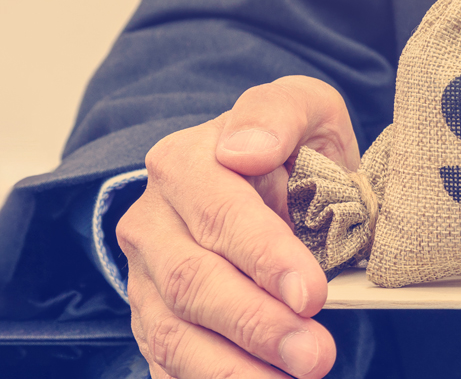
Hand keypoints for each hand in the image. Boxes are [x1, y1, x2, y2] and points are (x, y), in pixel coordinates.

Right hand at [116, 76, 359, 377]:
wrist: (258, 172)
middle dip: (257, 326)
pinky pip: (166, 363)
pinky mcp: (153, 320)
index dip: (266, 259)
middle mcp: (153, 224)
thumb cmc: (287, 145)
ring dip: (232, 369)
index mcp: (184, 165)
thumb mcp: (299, 108)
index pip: (221, 216)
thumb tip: (246, 147)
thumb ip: (276, 115)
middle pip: (194, 283)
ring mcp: (145, 278)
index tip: (312, 295)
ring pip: (172, 333)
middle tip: (316, 356)